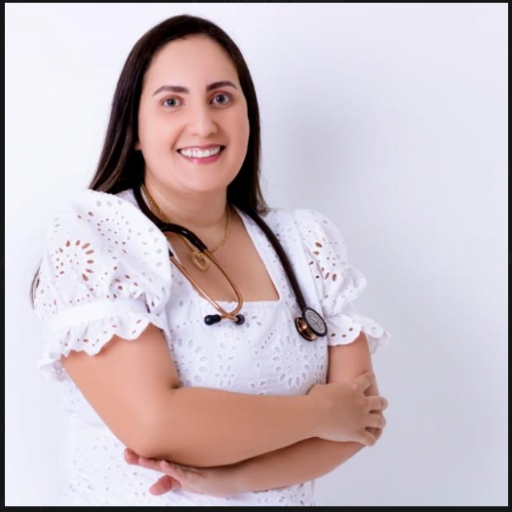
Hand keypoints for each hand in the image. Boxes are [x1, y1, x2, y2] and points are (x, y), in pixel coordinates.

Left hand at [124, 449, 242, 497]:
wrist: (236, 473)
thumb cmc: (212, 475)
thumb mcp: (186, 482)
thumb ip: (169, 483)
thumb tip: (153, 489)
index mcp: (176, 462)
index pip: (155, 459)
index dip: (141, 456)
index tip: (126, 453)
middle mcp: (182, 462)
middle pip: (157, 459)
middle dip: (141, 457)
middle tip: (126, 454)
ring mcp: (190, 468)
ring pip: (168, 463)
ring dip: (153, 462)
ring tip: (139, 459)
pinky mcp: (198, 475)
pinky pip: (183, 473)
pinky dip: (173, 469)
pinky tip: (164, 465)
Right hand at [307, 371, 387, 445]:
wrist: (314, 414)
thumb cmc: (314, 399)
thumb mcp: (322, 387)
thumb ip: (328, 389)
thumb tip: (323, 391)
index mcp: (354, 388)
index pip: (367, 379)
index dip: (370, 378)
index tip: (371, 378)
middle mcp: (362, 403)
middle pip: (380, 402)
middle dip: (381, 403)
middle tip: (380, 404)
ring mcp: (361, 419)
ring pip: (379, 421)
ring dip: (379, 422)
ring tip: (378, 423)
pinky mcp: (358, 433)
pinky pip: (371, 439)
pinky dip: (370, 440)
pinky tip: (368, 440)